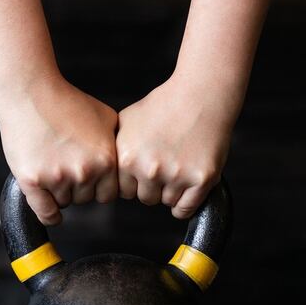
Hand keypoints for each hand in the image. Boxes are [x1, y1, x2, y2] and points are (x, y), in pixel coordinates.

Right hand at [0, 75, 118, 225]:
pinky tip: (50, 211)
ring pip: (64, 202)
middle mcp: (85, 172)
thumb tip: (127, 166)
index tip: (89, 175)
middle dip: (78, 186)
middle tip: (66, 164)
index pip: (108, 194)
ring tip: (53, 165)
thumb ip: (118, 146)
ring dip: (59, 192)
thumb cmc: (67, 102)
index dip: (98, 186)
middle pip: (86, 199)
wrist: (30, 93)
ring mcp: (57, 177)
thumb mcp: (106, 119)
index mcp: (106, 160)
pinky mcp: (32, 181)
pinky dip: (48, 214)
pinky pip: (46, 213)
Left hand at [116, 77, 237, 218]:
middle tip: (166, 162)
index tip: (146, 166)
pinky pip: (186, 209)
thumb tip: (104, 174)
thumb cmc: (164, 105)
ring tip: (179, 163)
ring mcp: (177, 175)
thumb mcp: (127, 121)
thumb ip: (115, 150)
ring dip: (173, 189)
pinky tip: (188, 184)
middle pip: (146, 198)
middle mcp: (150, 169)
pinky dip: (187, 202)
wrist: (200, 95)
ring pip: (167, 202)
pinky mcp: (201, 179)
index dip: (136, 180)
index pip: (125, 191)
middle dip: (154, 185)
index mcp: (128, 158)